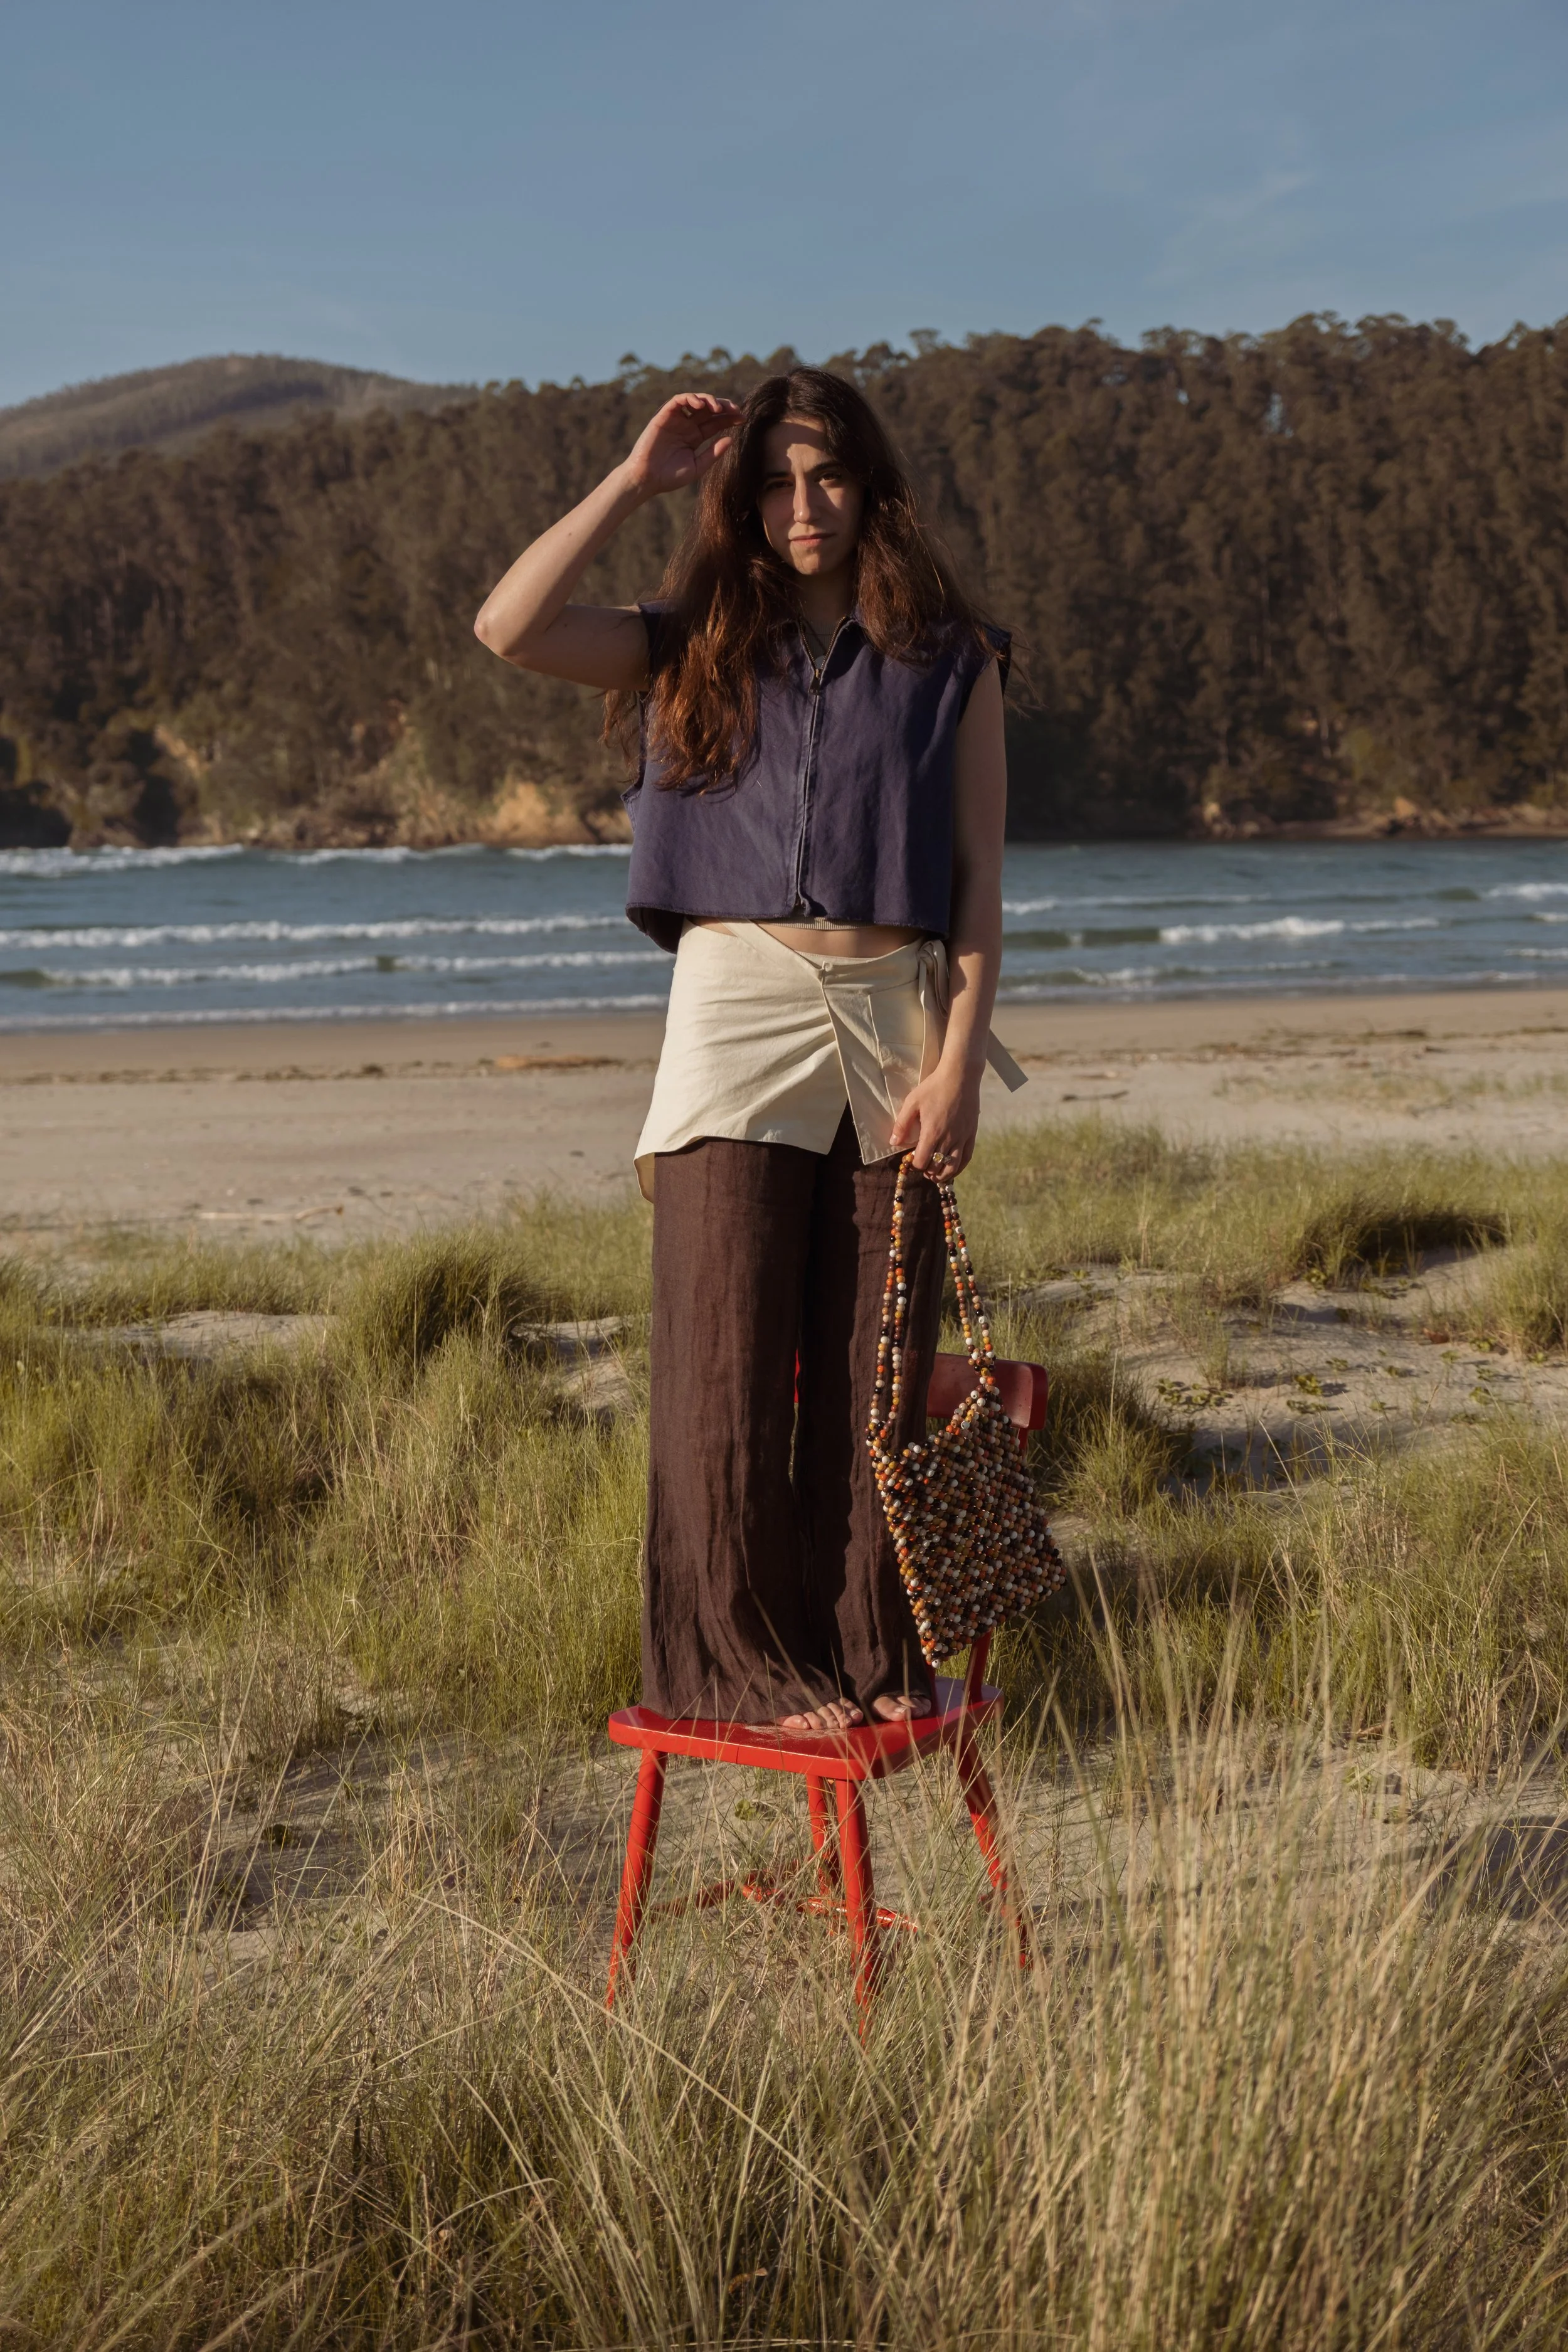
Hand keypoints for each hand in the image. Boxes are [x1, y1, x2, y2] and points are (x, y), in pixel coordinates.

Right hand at [624, 394, 742, 497]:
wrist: (647, 479)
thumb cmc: (670, 477)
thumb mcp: (697, 467)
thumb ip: (713, 453)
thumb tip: (731, 439)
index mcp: (695, 437)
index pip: (715, 422)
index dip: (730, 418)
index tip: (743, 419)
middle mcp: (686, 425)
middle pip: (708, 409)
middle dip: (723, 406)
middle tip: (736, 409)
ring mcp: (675, 420)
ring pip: (695, 401)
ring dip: (708, 400)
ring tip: (718, 407)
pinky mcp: (663, 416)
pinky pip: (678, 401)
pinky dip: (689, 398)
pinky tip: (700, 404)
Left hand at [887, 1062, 980, 1179]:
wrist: (960, 1076)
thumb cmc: (934, 1087)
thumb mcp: (912, 1102)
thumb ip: (902, 1124)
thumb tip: (893, 1143)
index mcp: (932, 1132)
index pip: (922, 1161)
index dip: (915, 1165)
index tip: (912, 1160)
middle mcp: (948, 1138)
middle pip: (937, 1167)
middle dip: (927, 1171)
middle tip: (922, 1168)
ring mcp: (962, 1137)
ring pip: (953, 1167)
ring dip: (943, 1175)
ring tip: (935, 1174)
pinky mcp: (971, 1134)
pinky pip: (967, 1157)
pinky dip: (959, 1167)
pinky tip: (952, 1168)